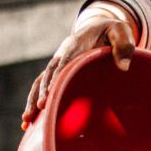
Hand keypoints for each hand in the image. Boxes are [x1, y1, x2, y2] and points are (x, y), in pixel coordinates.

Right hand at [21, 8, 134, 128]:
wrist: (98, 27)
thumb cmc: (112, 31)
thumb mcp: (121, 31)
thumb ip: (123, 45)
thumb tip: (123, 68)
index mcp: (76, 44)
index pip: (65, 61)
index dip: (58, 76)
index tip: (52, 90)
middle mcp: (62, 55)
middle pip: (49, 74)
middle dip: (43, 91)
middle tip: (40, 107)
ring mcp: (57, 65)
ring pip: (40, 83)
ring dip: (32, 100)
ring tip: (26, 120)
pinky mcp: (56, 74)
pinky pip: (40, 88)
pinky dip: (33, 103)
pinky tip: (27, 123)